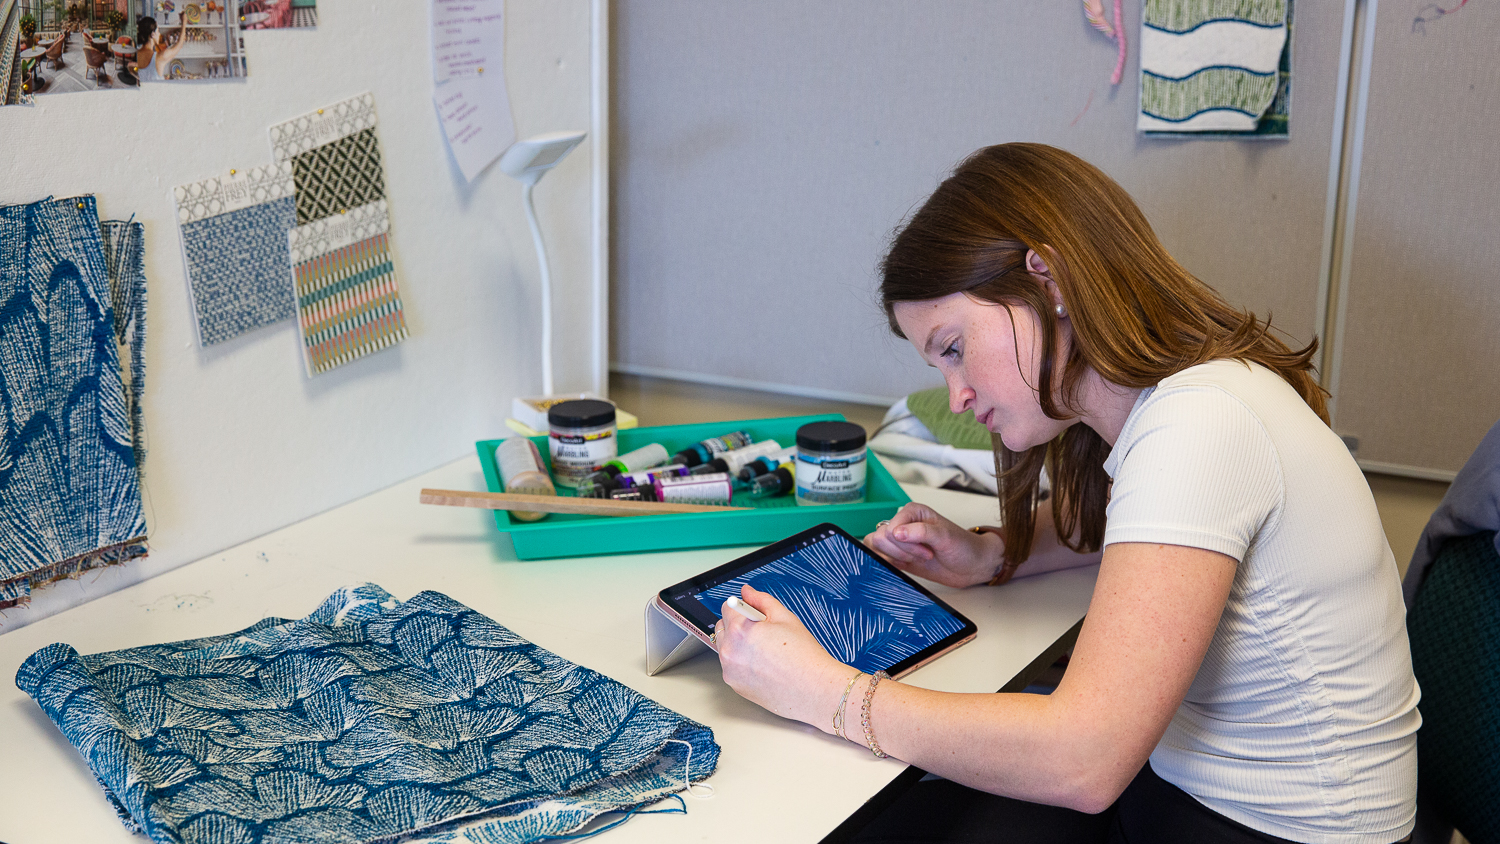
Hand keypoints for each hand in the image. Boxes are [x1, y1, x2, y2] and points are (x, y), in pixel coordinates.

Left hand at [715, 584, 850, 732]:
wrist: (814, 690)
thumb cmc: (803, 656)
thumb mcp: (785, 617)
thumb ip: (761, 600)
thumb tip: (747, 592)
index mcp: (740, 630)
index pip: (727, 608)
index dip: (743, 607)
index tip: (753, 612)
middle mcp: (729, 652)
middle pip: (721, 628)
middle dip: (736, 625)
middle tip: (761, 632)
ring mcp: (730, 671)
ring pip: (725, 649)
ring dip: (737, 645)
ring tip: (765, 651)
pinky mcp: (735, 686)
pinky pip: (732, 667)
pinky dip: (742, 663)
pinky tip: (764, 666)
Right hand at [863, 502, 1001, 587]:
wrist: (972, 566)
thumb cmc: (963, 547)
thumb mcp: (945, 537)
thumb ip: (921, 532)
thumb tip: (896, 532)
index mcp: (912, 512)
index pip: (891, 527)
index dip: (905, 542)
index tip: (927, 548)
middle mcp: (903, 524)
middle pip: (881, 537)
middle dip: (901, 551)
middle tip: (925, 554)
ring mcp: (899, 541)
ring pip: (876, 547)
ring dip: (895, 558)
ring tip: (917, 559)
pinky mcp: (898, 556)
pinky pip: (878, 557)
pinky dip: (888, 564)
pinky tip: (906, 566)